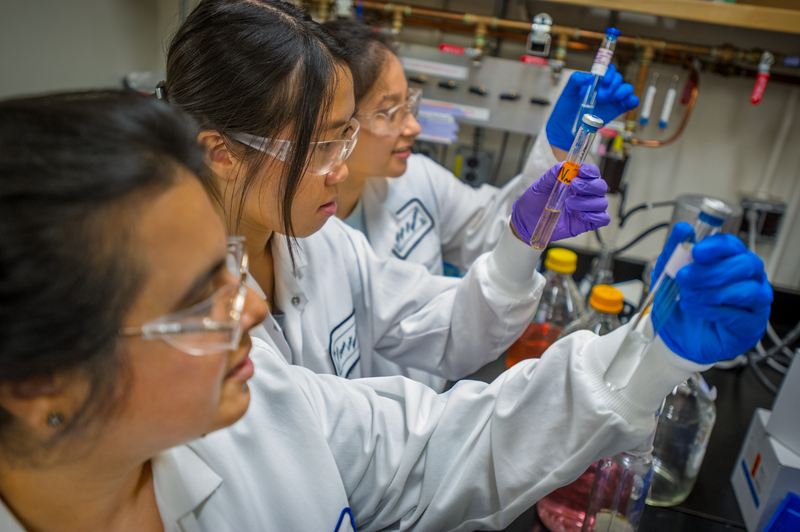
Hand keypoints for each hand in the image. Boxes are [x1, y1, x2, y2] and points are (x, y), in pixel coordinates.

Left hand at [511, 162, 609, 243]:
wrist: (526, 221)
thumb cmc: (534, 202)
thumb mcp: (539, 186)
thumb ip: (551, 175)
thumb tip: (563, 165)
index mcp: (575, 183)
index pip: (592, 173)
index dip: (591, 171)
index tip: (581, 171)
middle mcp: (583, 195)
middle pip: (600, 187)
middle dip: (590, 185)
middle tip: (574, 186)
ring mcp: (585, 209)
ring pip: (602, 202)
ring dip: (588, 202)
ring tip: (569, 203)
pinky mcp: (585, 223)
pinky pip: (602, 219)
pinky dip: (596, 216)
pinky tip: (581, 215)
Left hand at [546, 64, 638, 151]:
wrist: (565, 127)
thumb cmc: (566, 109)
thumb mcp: (568, 92)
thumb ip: (575, 79)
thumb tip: (589, 76)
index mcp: (596, 81)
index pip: (609, 70)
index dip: (610, 72)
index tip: (604, 80)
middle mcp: (605, 89)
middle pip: (618, 79)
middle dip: (612, 85)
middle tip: (601, 96)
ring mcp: (612, 99)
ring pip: (627, 89)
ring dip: (620, 92)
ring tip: (606, 100)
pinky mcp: (617, 110)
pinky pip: (632, 102)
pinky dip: (632, 100)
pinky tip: (624, 103)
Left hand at [651, 222, 772, 363]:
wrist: (682, 339)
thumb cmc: (684, 306)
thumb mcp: (669, 278)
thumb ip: (674, 254)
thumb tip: (681, 229)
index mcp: (731, 261)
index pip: (732, 246)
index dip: (716, 246)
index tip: (697, 250)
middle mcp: (749, 279)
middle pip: (744, 265)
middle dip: (711, 270)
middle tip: (683, 276)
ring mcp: (754, 303)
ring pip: (746, 290)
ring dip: (712, 291)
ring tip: (686, 294)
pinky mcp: (751, 326)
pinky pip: (738, 315)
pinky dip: (712, 310)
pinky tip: (693, 307)